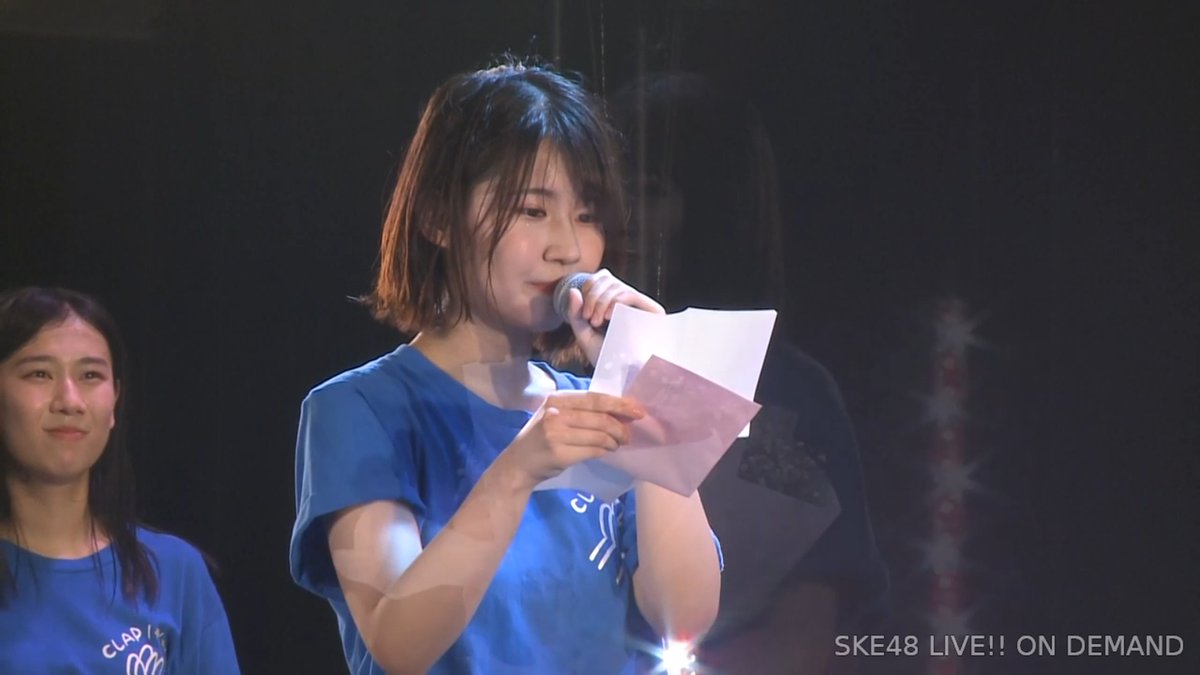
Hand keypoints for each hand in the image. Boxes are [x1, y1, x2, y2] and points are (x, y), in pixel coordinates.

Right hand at [497, 391, 644, 490]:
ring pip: (599, 435)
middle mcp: (555, 414)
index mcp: (557, 399)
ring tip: (616, 444)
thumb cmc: (541, 437)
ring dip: (614, 441)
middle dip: (620, 427)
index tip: (637, 411)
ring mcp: (556, 434)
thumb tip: (619, 411)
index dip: (619, 404)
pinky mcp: (560, 454)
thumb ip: (580, 411)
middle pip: (601, 418)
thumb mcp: (555, 415)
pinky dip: (604, 451)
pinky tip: (606, 451)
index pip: (595, 398)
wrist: (518, 464)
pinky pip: (593, 451)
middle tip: (628, 435)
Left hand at [565, 268, 664, 363]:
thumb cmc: (605, 359)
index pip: (602, 278)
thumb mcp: (584, 335)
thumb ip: (575, 315)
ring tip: (597, 322)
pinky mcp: (653, 311)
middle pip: (608, 278)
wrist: (622, 378)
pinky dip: (614, 302)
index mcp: (615, 303)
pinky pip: (630, 294)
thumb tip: (572, 289)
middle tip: (588, 318)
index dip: (588, 288)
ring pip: (617, 286)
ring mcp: (642, 306)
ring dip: (600, 302)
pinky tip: (608, 317)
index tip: (583, 314)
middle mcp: (630, 301)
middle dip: (592, 296)